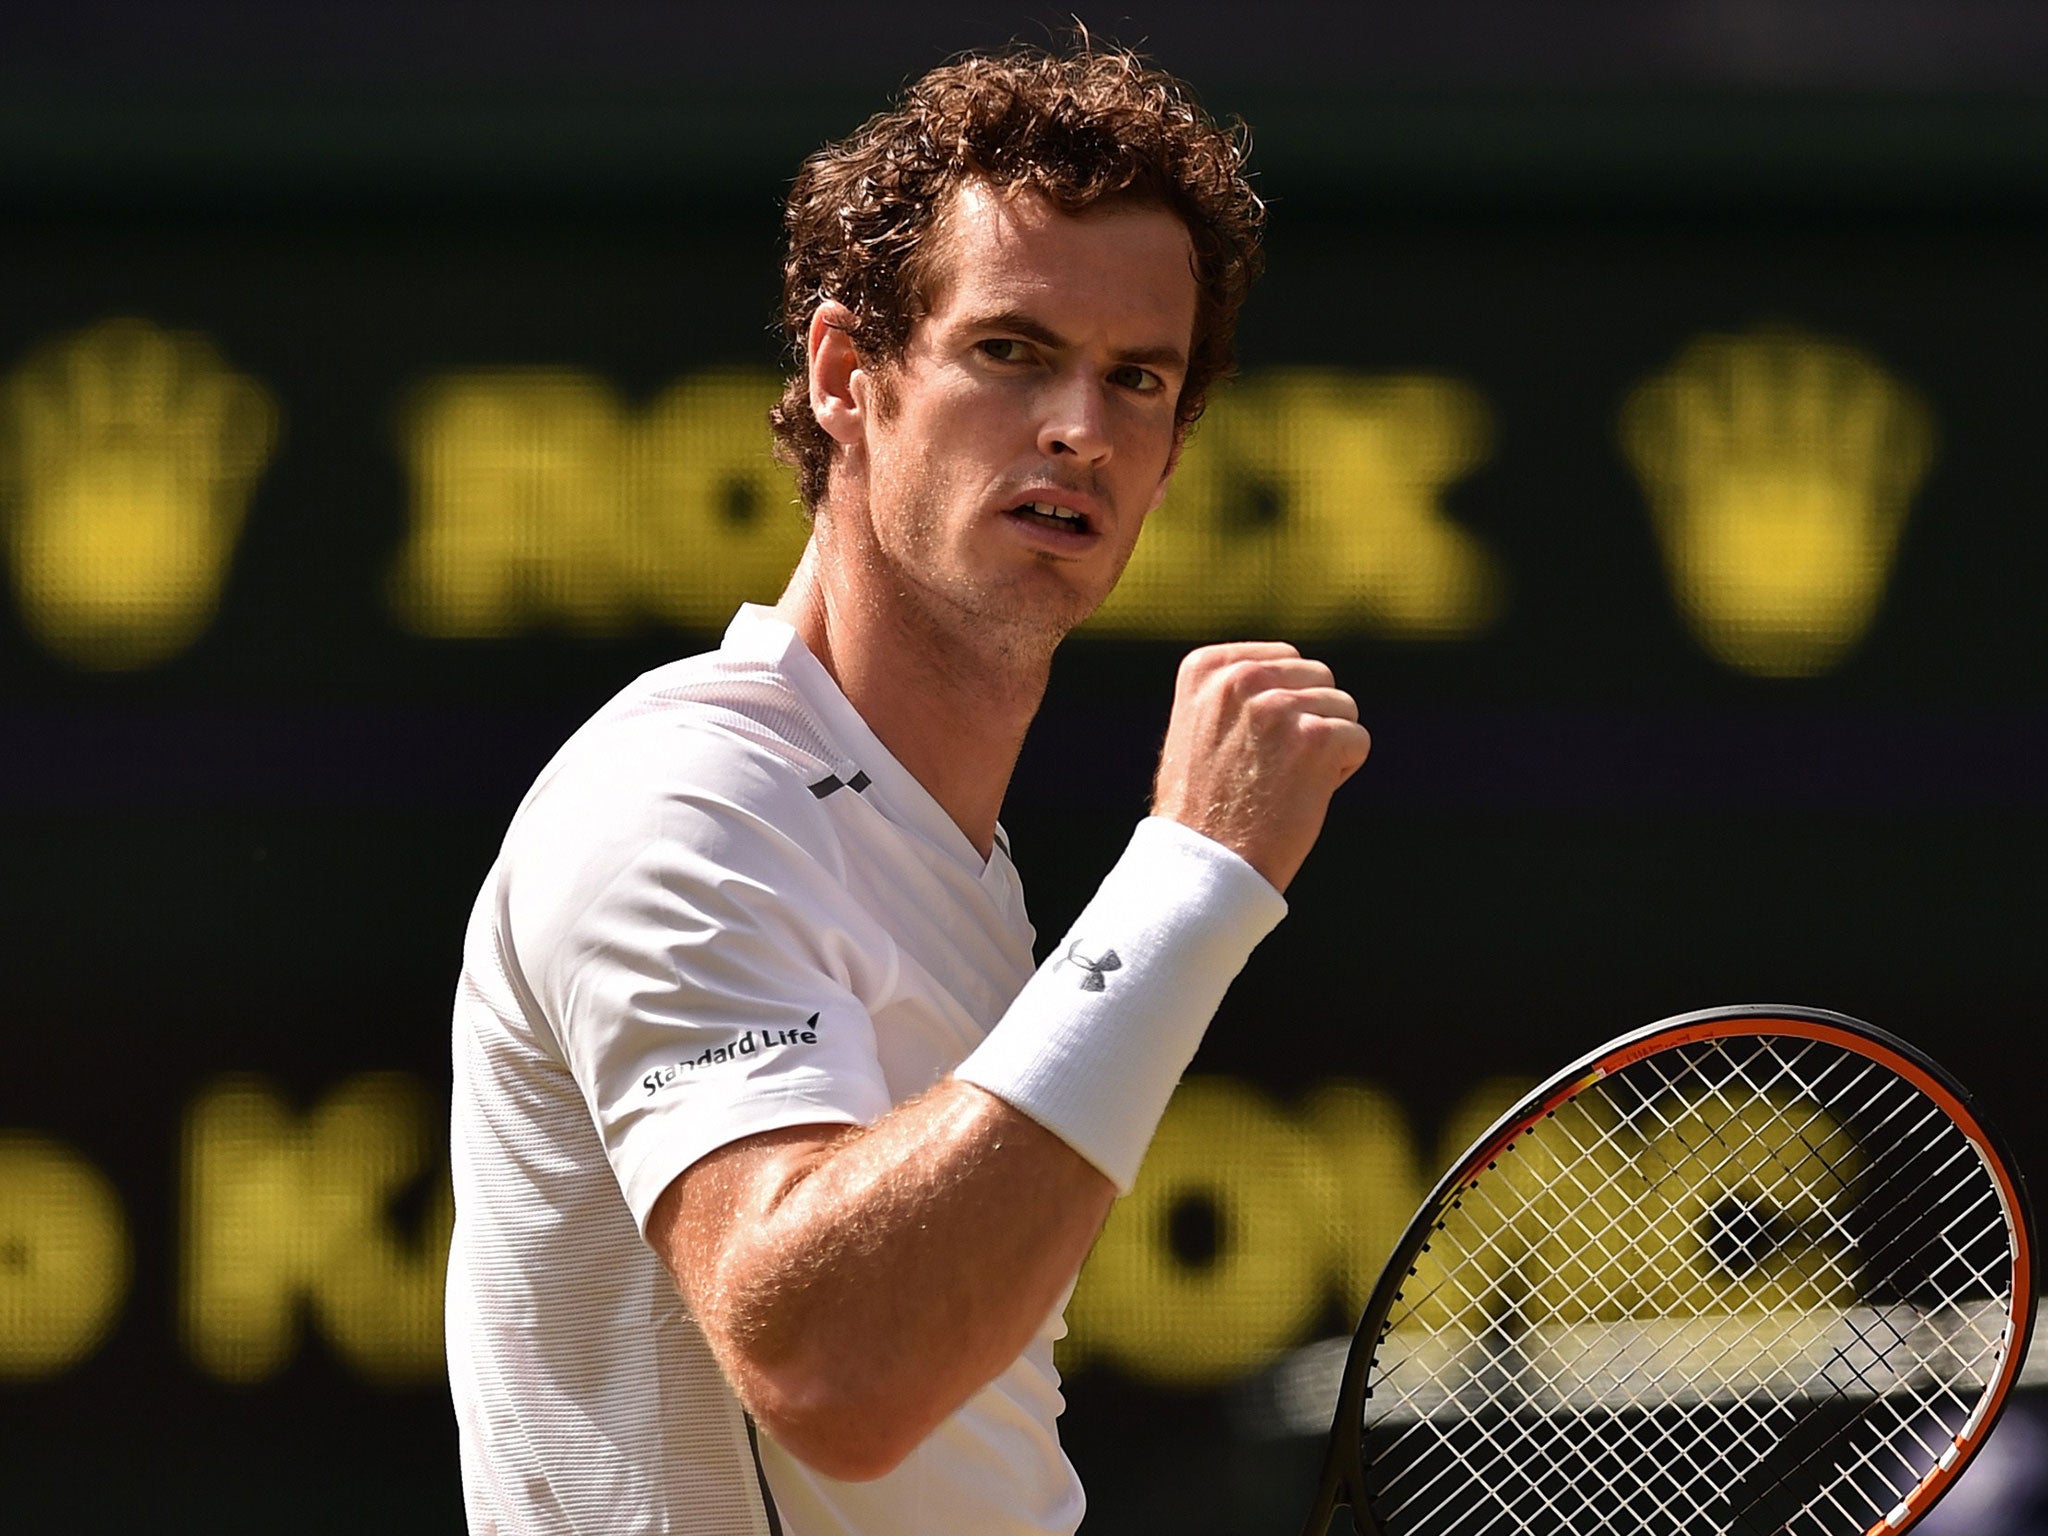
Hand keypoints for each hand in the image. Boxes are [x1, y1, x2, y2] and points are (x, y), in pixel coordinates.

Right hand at [1150, 642, 1370, 891]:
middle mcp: (1241, 677)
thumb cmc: (1205, 804)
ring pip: (1343, 709)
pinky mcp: (1316, 739)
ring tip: (1283, 783)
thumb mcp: (1200, 726)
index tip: (1249, 745)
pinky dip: (1341, 772)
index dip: (1282, 704)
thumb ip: (1238, 691)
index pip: (1285, 659)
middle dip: (1310, 720)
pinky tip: (1303, 795)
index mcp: (1207, 667)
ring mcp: (1279, 707)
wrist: (1206, 863)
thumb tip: (1294, 668)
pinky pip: (1358, 740)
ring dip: (1326, 748)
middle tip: (1271, 768)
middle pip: (1319, 678)